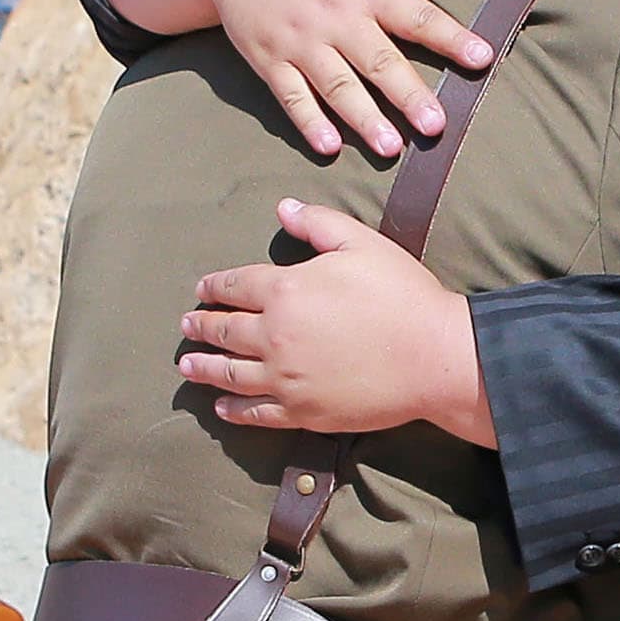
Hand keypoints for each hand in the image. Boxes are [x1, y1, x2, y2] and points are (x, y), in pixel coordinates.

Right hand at [98, 0, 493, 158]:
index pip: (418, 16)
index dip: (451, 38)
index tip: (482, 59)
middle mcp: (337, 17)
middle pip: (379, 61)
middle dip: (407, 94)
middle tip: (436, 126)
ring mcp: (301, 42)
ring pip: (336, 86)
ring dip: (362, 118)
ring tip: (390, 149)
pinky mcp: (269, 59)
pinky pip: (290, 96)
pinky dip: (308, 122)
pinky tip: (329, 148)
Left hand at [180, 200, 492, 442]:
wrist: (433, 357)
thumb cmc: (402, 295)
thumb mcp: (362, 243)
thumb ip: (318, 223)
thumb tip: (283, 208)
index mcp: (286, 289)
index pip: (236, 285)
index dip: (214, 286)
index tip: (201, 289)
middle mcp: (275, 335)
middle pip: (225, 330)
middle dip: (202, 325)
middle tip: (186, 325)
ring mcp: (286, 377)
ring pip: (230, 372)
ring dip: (204, 367)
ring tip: (187, 366)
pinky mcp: (302, 411)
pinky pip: (256, 412)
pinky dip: (233, 408)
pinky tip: (221, 405)